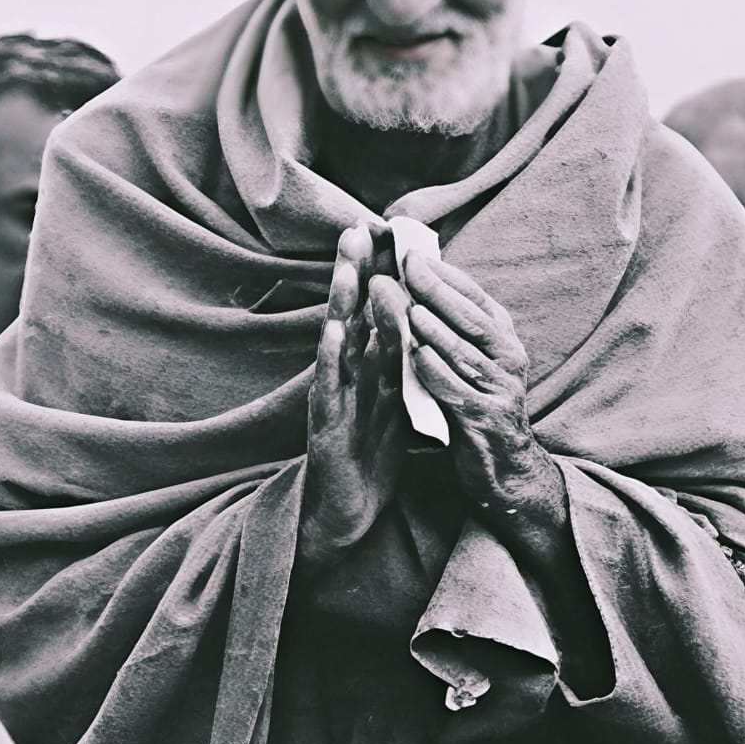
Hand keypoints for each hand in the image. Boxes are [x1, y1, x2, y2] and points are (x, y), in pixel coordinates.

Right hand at [300, 224, 405, 563]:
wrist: (347, 513)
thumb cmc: (369, 458)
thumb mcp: (392, 404)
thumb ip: (399, 367)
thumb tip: (418, 328)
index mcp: (367, 371)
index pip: (373, 314)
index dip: (376, 275)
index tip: (382, 233)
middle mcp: (347, 378)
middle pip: (352, 317)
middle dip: (354, 274)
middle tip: (356, 229)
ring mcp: (334, 398)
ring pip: (338, 344)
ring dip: (341, 304)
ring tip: (345, 266)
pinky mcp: (326, 426)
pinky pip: (330, 387)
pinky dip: (331, 358)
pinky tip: (333, 330)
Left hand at [403, 252, 552, 516]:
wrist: (503, 468)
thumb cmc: (476, 405)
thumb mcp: (470, 359)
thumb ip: (450, 325)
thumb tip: (415, 279)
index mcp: (503, 338)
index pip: (474, 296)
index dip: (444, 273)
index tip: (410, 252)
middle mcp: (509, 359)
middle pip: (471, 318)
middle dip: (437, 290)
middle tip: (404, 268)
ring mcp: (501, 390)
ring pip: (465, 352)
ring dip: (434, 328)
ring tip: (406, 306)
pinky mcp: (486, 421)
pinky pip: (459, 392)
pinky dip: (437, 373)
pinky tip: (415, 357)